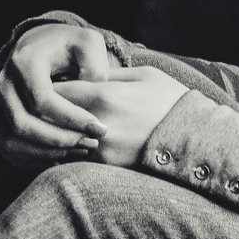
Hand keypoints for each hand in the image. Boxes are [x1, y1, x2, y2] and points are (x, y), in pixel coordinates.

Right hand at [0, 23, 115, 168]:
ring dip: (47, 153)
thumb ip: (95, 66)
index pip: (42, 100)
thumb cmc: (68, 46)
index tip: (100, 128)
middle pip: (23, 125)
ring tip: (80, 150)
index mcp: (23, 63)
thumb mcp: (88, 43)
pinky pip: (9, 151)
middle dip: (60, 139)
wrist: (38, 45)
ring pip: (13, 143)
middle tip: (92, 143)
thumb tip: (92, 96)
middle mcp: (1, 84)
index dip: (72, 118)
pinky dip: (36, 160)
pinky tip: (63, 157)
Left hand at [50, 69, 188, 168]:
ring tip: (55, 123)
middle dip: (46, 112)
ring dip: (56, 132)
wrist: (196, 138)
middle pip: (52, 118)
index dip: (47, 88)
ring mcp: (102, 149)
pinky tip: (73, 141)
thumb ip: (108, 74)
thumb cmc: (170, 100)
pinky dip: (70, 149)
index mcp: (105, 96)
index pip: (56, 91)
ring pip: (61, 140)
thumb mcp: (143, 75)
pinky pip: (76, 157)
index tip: (47, 85)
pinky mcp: (108, 167)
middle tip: (42, 106)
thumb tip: (81, 71)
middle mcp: (98, 124)